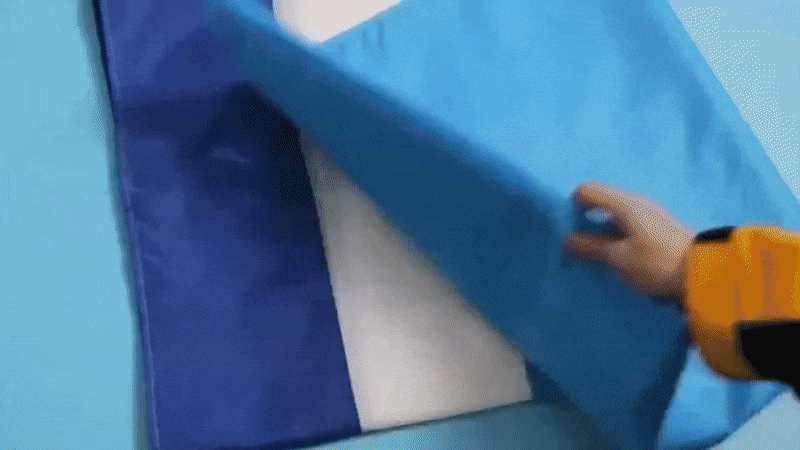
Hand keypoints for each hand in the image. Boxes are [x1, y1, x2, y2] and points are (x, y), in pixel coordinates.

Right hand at [563, 182, 695, 301]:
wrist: (706, 276)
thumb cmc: (656, 263)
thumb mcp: (618, 259)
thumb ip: (590, 248)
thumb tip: (566, 240)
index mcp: (624, 204)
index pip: (586, 191)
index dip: (571, 206)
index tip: (567, 230)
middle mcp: (637, 203)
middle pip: (601, 204)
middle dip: (585, 222)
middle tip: (576, 247)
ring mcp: (650, 217)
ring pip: (615, 218)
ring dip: (601, 233)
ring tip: (595, 257)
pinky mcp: (659, 232)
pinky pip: (628, 229)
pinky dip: (617, 239)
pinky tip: (617, 258)